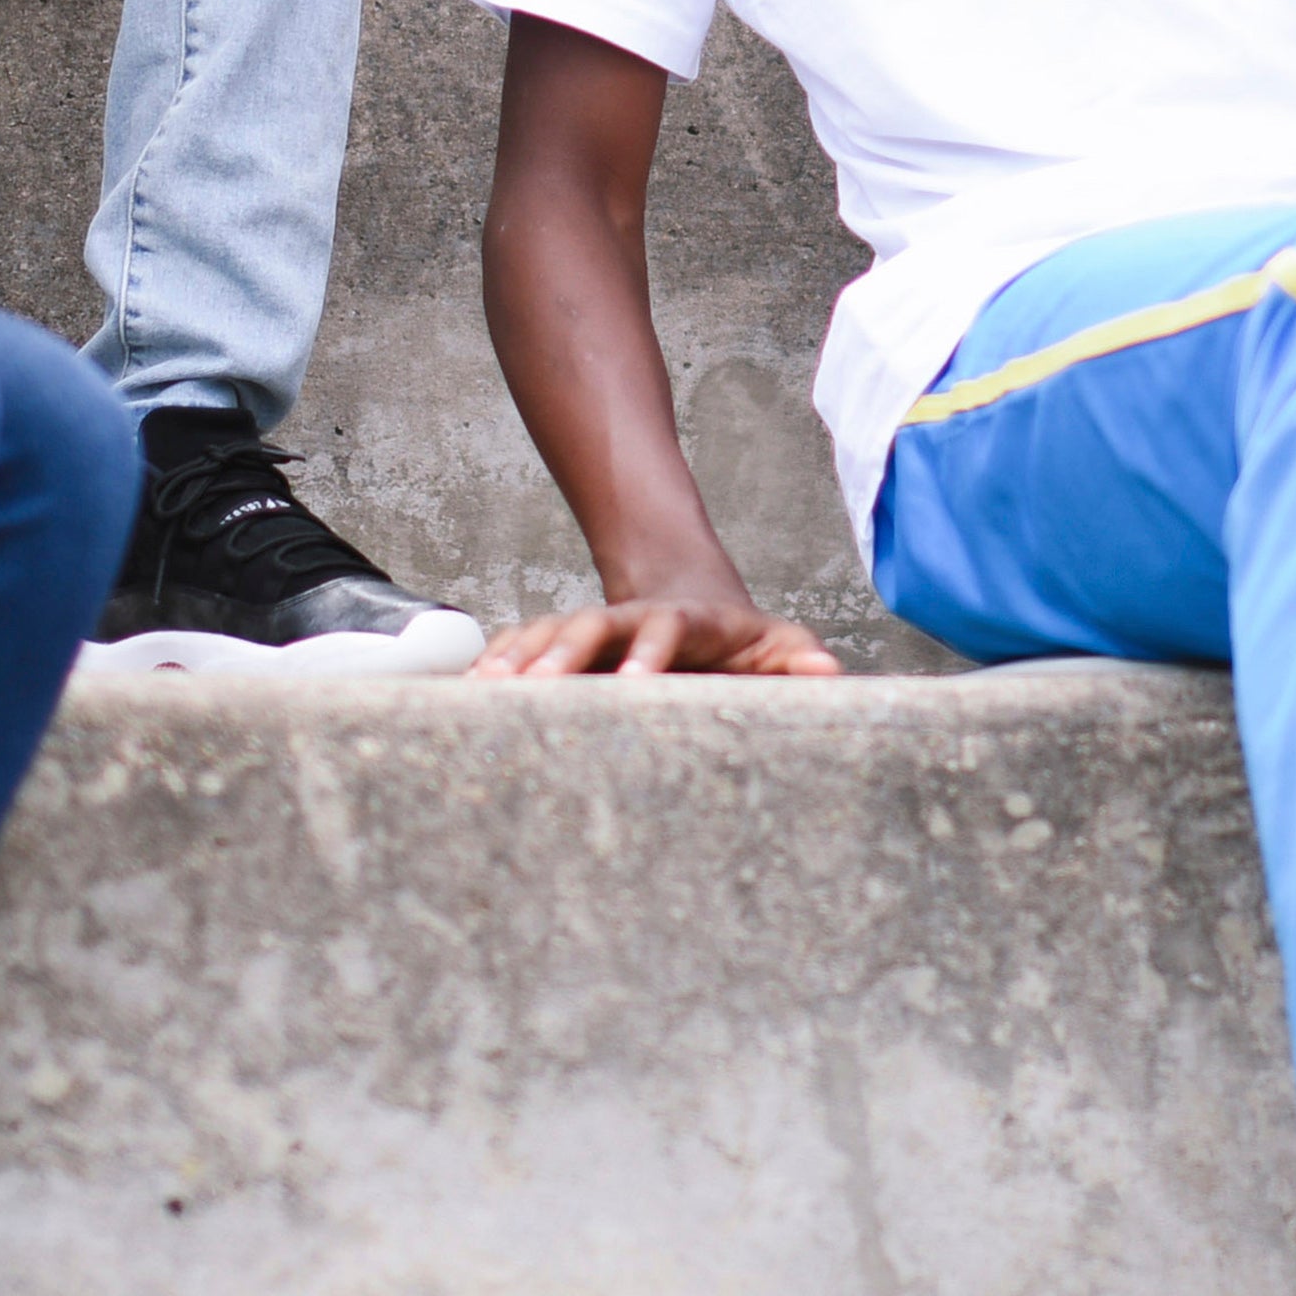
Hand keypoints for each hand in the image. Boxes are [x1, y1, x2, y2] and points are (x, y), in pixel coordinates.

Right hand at [472, 594, 840, 678]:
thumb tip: (831, 671)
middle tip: (537, 689)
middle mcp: (629, 620)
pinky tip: (464, 695)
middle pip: (592, 625)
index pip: (664, 628)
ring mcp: (592, 629)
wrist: (689, 600)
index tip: (637, 682)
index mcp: (682, 623)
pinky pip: (521, 649)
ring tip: (486, 690)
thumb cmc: (736, 641)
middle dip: (564, 654)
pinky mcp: (561, 646)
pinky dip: (494, 666)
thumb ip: (798, 658)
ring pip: (548, 633)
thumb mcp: (774, 645)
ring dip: (519, 658)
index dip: (649, 652)